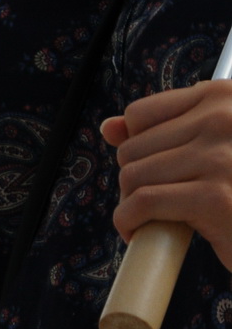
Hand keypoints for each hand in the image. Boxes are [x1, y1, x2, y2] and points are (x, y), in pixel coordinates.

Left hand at [102, 80, 231, 268]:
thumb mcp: (208, 145)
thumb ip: (161, 130)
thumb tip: (108, 127)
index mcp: (222, 96)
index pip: (139, 114)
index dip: (138, 147)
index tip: (156, 169)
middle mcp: (224, 118)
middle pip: (131, 149)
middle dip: (135, 181)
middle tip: (160, 201)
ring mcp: (221, 157)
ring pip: (132, 177)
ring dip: (131, 205)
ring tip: (156, 216)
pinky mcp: (215, 197)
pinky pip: (143, 203)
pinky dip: (129, 222)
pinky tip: (141, 232)